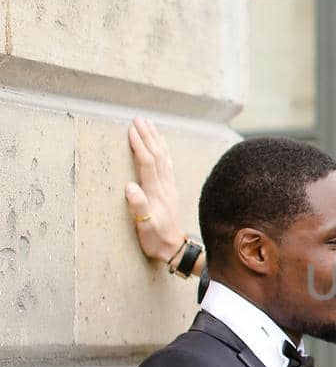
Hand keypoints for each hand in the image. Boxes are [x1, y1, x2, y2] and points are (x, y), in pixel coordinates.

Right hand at [125, 116, 185, 262]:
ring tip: (149, 124)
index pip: (147, 163)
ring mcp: (169, 187)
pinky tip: (160, 144)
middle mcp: (164, 186)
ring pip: (164, 157)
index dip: (139, 145)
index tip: (131, 129)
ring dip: (156, 139)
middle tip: (138, 118)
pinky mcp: (171, 190)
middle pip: (157, 155)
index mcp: (155, 192)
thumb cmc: (156, 239)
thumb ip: (139, 207)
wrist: (175, 248)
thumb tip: (130, 186)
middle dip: (147, 135)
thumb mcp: (145, 227)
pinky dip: (163, 150)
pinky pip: (167, 164)